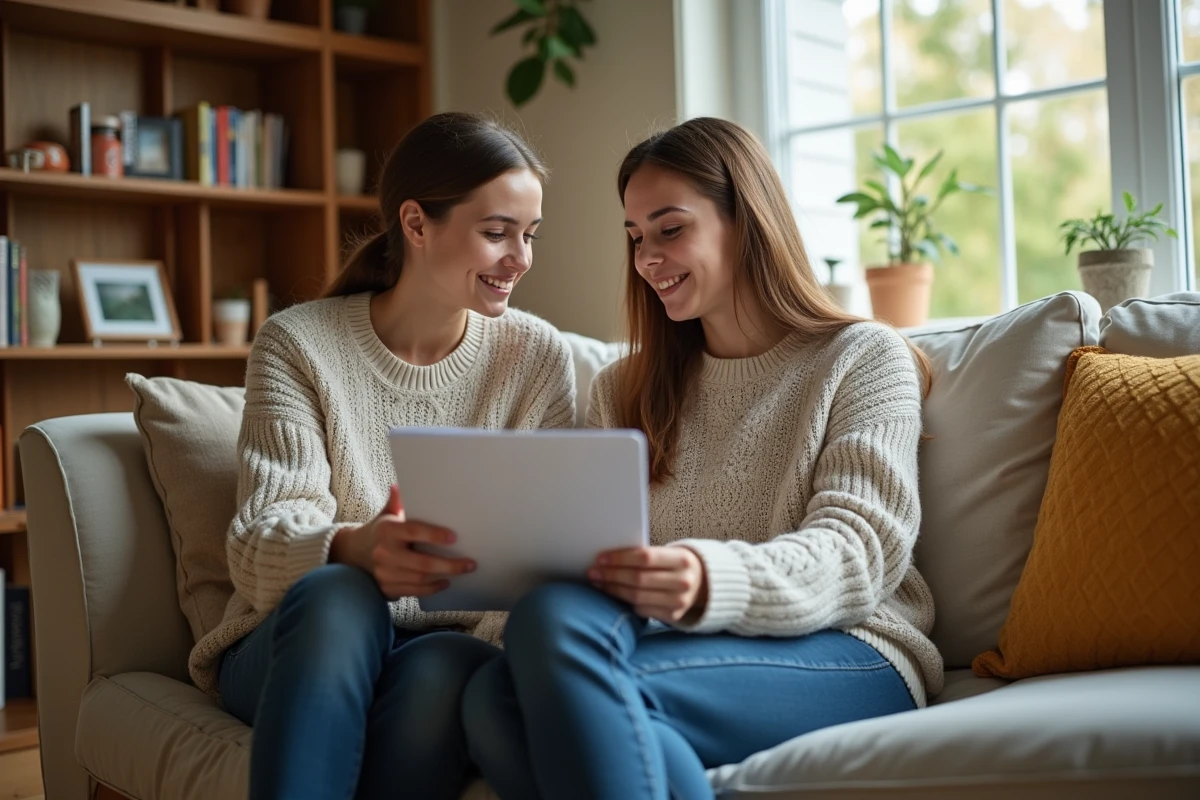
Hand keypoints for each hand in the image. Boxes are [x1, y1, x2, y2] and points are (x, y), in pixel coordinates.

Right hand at [331, 484, 474, 599]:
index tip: (454, 537)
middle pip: (422, 563)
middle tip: (470, 563)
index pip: (414, 532)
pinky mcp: (386, 588)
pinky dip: (431, 588)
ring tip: (462, 571)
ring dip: (444, 576)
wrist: (353, 553)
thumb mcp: (386, 514)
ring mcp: (384, 573)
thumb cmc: (379, 531)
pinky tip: (444, 582)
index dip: (434, 535)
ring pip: (420, 579)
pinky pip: (414, 591)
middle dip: (449, 565)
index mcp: (387, 531)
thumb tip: (399, 485)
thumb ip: (397, 501)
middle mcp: (384, 553)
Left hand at [588, 546, 707, 623]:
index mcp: (682, 559)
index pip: (645, 557)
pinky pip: (641, 608)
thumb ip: (644, 555)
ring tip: (598, 583)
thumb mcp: (668, 554)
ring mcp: (679, 601)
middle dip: (612, 575)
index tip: (600, 558)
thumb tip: (607, 558)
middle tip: (593, 572)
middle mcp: (683, 581)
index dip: (620, 558)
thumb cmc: (674, 564)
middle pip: (638, 579)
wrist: (702, 583)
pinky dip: (624, 601)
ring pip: (637, 596)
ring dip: (613, 589)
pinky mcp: (673, 616)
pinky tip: (613, 594)